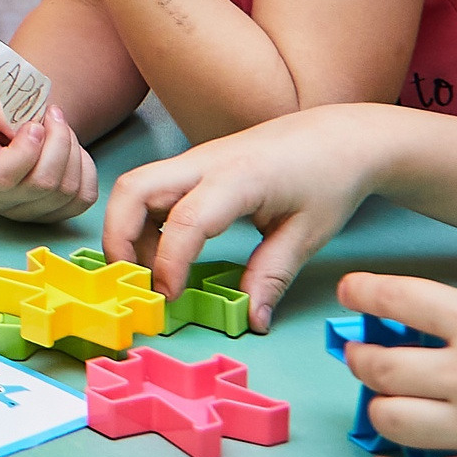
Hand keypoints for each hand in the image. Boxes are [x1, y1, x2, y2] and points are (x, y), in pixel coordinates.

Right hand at [0, 90, 98, 221]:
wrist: (1, 124)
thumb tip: (26, 126)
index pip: (2, 176)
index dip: (27, 150)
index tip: (35, 124)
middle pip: (42, 184)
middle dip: (58, 140)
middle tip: (53, 114)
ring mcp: (24, 212)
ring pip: (67, 189)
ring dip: (72, 149)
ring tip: (59, 127)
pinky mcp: (52, 214)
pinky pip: (84, 196)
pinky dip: (85, 167)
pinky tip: (70, 149)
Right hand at [101, 105, 390, 329]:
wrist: (338, 136)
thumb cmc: (327, 180)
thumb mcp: (308, 234)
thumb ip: (272, 276)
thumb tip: (250, 320)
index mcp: (238, 178)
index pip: (184, 220)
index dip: (168, 264)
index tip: (169, 298)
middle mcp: (204, 162)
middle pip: (133, 189)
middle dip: (118, 238)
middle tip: (134, 282)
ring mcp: (194, 160)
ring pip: (134, 187)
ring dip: (128, 230)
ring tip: (154, 272)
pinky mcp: (192, 165)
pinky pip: (150, 188)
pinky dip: (142, 221)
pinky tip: (166, 251)